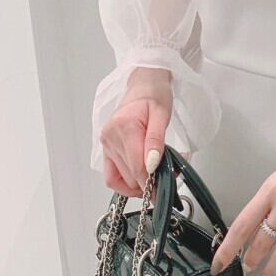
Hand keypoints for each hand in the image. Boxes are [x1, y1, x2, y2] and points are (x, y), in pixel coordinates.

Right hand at [100, 66, 172, 196]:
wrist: (144, 85)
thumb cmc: (155, 96)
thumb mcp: (162, 115)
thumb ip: (156, 140)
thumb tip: (152, 164)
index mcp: (124, 127)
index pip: (137, 166)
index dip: (151, 183)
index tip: (165, 190)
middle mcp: (111, 136)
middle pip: (130, 175)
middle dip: (151, 183)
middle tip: (170, 179)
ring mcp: (106, 143)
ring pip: (121, 178)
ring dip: (141, 183)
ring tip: (159, 176)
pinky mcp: (106, 148)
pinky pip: (111, 175)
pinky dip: (126, 183)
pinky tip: (141, 180)